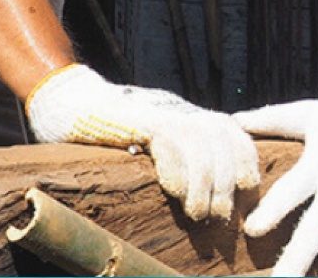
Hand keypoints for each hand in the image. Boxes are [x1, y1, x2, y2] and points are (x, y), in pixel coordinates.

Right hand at [25, 64, 259, 220]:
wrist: (69, 103)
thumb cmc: (109, 134)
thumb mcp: (155, 144)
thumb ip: (181, 158)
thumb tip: (211, 198)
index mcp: (187, 115)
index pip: (232, 130)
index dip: (245, 158)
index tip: (248, 188)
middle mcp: (178, 110)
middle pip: (220, 139)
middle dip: (226, 181)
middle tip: (219, 215)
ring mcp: (157, 111)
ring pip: (199, 143)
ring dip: (203, 183)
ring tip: (197, 213)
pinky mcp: (136, 118)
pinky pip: (167, 140)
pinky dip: (176, 170)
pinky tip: (173, 191)